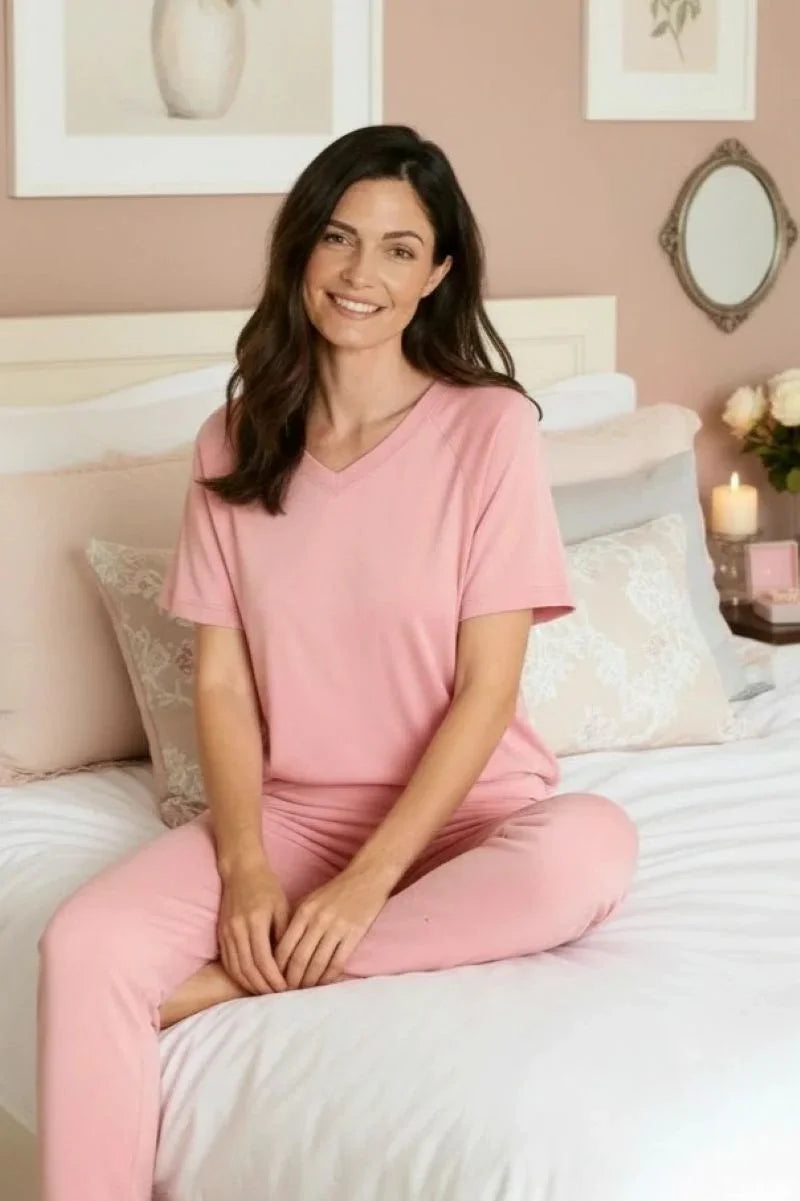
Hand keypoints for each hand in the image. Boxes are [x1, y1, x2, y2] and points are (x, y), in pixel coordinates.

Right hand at [217, 858, 289, 994]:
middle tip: (279, 996)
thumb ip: (284, 933)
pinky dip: (239, 976)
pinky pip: (228, 962)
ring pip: (236, 968)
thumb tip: (291, 962)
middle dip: (264, 986)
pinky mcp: (221, 934)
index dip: (275, 978)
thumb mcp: (282, 906)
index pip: (264, 960)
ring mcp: (226, 933)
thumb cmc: (266, 887)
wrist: (241, 871)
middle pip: (249, 968)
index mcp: (255, 921)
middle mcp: (237, 929)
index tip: (287, 988)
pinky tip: (250, 982)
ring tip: (266, 993)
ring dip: (251, 985)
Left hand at [274, 865, 390, 989]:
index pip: (284, 947)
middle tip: (287, 992)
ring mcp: (337, 928)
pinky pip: (337, 962)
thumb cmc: (335, 891)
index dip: (277, 968)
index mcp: (304, 911)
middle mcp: (318, 920)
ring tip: (303, 990)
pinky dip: (328, 977)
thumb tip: (279, 950)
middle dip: (291, 980)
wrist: (367, 878)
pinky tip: (323, 983)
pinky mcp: (354, 934)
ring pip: (318, 964)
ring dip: (309, 981)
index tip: (275, 979)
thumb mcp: (310, 900)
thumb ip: (295, 922)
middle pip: (299, 959)